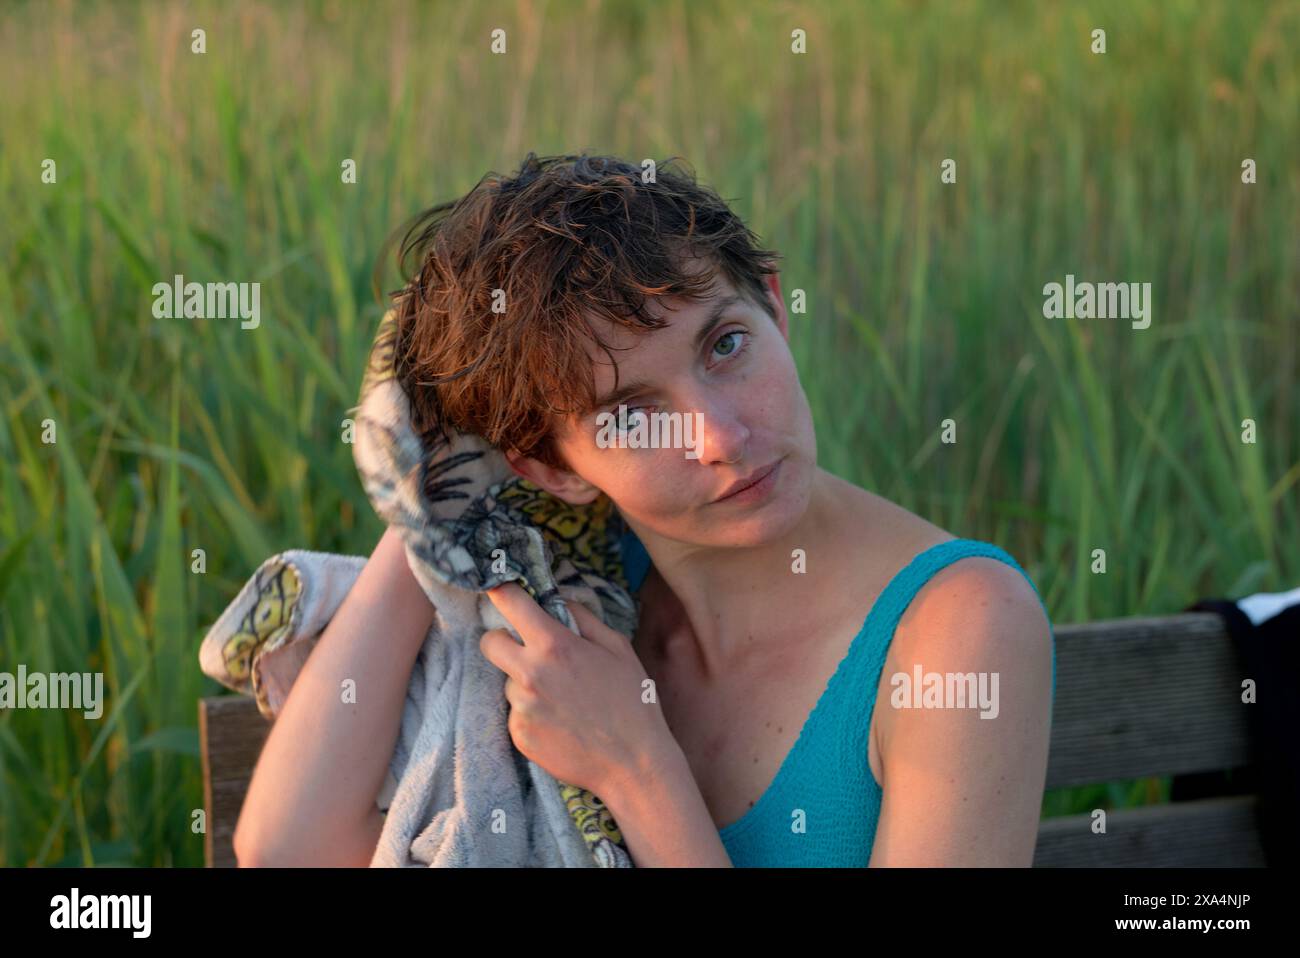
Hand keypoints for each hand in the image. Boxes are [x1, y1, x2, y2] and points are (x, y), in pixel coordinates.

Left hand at [481, 583, 673, 799]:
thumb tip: (557, 600)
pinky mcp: (519, 736)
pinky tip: (561, 723)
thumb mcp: (618, 647)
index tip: (500, 589)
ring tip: (563, 700)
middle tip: (528, 650)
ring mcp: (521, 708)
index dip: (502, 591)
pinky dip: (533, 714)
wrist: (634, 764)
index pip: (509, 603)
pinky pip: (516, 713)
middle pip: (489, 642)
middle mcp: (530, 674)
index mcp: (555, 646)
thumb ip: (583, 617)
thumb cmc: (633, 702)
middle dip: (503, 640)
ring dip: (526, 683)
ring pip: (508, 681)